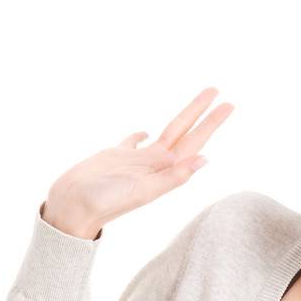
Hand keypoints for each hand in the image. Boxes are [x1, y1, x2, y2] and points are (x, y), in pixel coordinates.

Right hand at [43, 87, 234, 236]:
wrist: (72, 207)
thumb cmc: (105, 202)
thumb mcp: (143, 191)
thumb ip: (172, 177)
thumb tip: (204, 160)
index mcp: (163, 171)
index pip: (194, 142)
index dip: (211, 124)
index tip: (228, 105)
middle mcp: (154, 164)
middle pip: (184, 133)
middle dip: (202, 114)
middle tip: (219, 92)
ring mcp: (137, 159)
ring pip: (166, 133)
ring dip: (182, 119)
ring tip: (196, 104)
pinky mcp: (116, 156)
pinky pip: (134, 142)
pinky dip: (141, 135)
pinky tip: (145, 131)